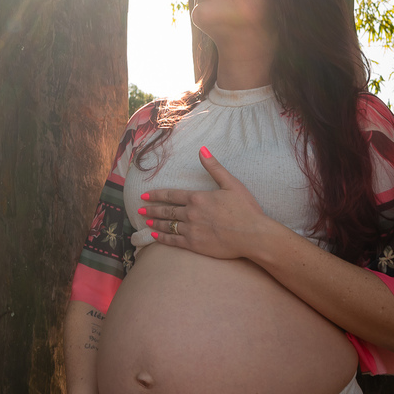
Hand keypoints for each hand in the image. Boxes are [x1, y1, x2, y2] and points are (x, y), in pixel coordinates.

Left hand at [139, 146, 277, 260]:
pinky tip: (155, 237)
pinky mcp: (195, 245)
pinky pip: (174, 241)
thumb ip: (214, 167)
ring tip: (146, 222)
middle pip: (167, 211)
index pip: (171, 195)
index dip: (157, 195)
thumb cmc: (245, 209)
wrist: (252, 235)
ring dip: (155, 224)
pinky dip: (163, 239)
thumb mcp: (231, 184)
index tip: (145, 196)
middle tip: (140, 210)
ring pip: (168, 226)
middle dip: (152, 210)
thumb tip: (202, 149)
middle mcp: (191, 213)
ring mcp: (191, 230)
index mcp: (198, 198)